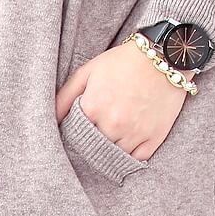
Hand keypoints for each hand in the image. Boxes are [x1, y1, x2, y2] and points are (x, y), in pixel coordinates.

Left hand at [56, 41, 188, 160]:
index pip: (74, 137)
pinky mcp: (154, 138)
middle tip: (93, 139)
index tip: (76, 134)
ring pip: (114, 157)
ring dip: (109, 152)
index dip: (74, 137)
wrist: (164, 55)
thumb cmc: (122, 63)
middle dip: (90, 146)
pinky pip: (136, 160)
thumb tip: (50, 121)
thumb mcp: (87, 72)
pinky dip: (129, 157)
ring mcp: (135, 133)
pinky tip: (126, 145)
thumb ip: (64, 97)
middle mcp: (113, 124)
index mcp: (94, 108)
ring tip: (110, 140)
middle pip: (93, 150)